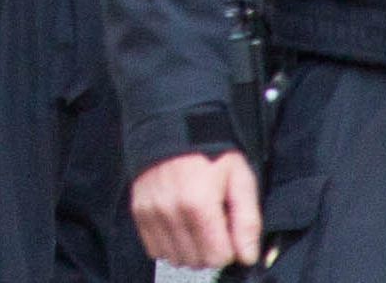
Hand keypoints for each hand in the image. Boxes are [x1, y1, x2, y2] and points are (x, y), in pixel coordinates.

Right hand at [130, 149, 260, 268]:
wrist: (172, 124)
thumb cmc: (211, 151)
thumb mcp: (240, 178)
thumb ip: (247, 220)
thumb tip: (247, 257)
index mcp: (198, 203)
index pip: (218, 257)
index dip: (230, 248)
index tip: (228, 228)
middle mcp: (169, 210)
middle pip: (196, 261)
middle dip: (210, 250)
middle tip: (214, 224)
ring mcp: (150, 211)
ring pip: (175, 258)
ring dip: (189, 249)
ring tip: (196, 224)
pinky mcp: (138, 210)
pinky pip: (154, 249)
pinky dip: (169, 243)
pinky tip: (179, 224)